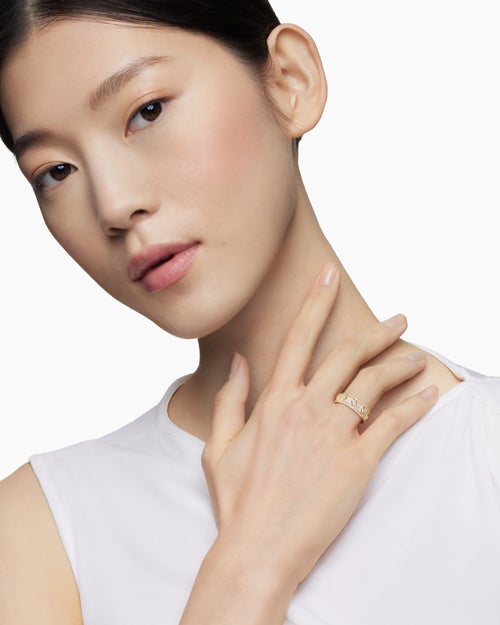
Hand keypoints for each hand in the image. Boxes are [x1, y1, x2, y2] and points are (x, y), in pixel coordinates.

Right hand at [201, 263, 437, 588]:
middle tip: (399, 319)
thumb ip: (230, 398)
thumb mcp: (218, 445)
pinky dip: (413, 407)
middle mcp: (305, 409)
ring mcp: (332, 435)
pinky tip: (426, 394)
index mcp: (273, 402)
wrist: (257, 549)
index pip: (297, 339)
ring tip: (416, 355)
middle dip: (376, 331)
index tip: (328, 274)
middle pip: (347, 354)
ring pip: (373, 383)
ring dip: (399, 364)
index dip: (314, 301)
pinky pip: (391, 424)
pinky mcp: (356, 463)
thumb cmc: (237, 500)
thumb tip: (239, 361)